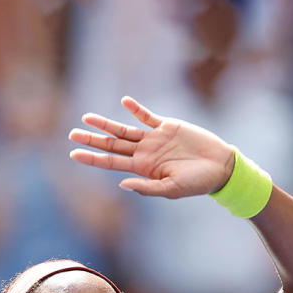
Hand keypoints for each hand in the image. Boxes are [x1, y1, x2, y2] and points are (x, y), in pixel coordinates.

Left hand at [69, 96, 235, 198]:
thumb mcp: (171, 189)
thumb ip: (147, 187)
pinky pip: (147, 116)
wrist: (221, 167)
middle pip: (112, 144)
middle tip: (71, 134)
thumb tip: (122, 183)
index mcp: (143, 168)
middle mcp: (145, 153)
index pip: (111, 162)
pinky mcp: (168, 126)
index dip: (92, 158)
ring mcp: (155, 139)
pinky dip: (136, 109)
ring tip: (86, 118)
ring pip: (124, 129)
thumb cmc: (198, 183)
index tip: (73, 154)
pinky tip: (124, 102)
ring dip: (105, 124)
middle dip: (92, 139)